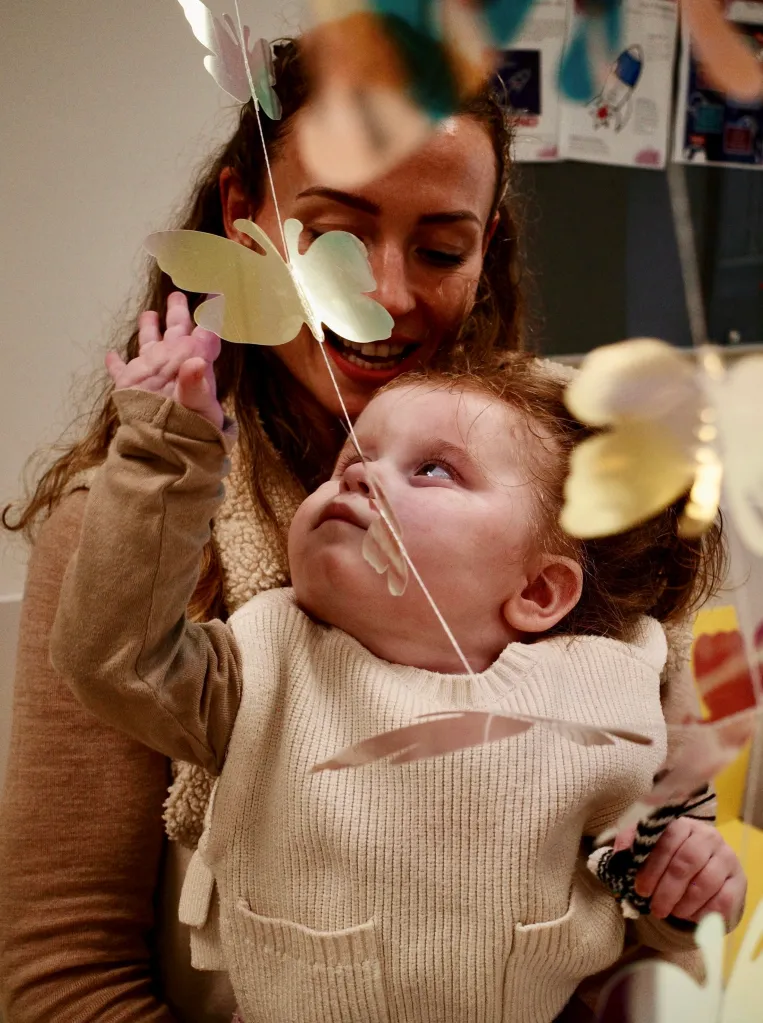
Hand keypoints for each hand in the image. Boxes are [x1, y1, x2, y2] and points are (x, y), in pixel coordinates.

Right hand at [106, 292, 223, 429]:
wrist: (168, 450)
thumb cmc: (192, 430)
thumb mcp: (199, 409)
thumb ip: (197, 386)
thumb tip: (197, 362)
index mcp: (193, 362)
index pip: (206, 333)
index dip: (211, 314)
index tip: (217, 294)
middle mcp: (171, 361)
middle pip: (176, 330)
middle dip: (178, 312)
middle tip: (177, 296)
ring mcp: (151, 373)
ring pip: (149, 343)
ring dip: (149, 328)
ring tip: (149, 314)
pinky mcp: (131, 386)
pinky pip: (121, 371)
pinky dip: (116, 363)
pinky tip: (112, 354)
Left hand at [616, 818, 745, 928]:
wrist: (704, 870)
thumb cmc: (670, 858)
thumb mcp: (649, 846)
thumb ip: (632, 843)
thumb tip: (619, 852)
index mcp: (684, 824)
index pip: (667, 841)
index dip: (652, 867)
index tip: (640, 889)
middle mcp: (708, 836)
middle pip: (687, 862)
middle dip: (667, 889)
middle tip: (655, 908)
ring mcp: (726, 858)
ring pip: (706, 882)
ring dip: (685, 903)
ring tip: (672, 912)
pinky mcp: (739, 881)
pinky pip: (724, 900)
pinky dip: (704, 912)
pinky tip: (691, 917)